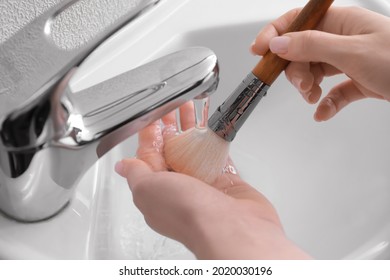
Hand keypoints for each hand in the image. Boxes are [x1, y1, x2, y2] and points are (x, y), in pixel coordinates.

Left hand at [115, 103, 309, 258]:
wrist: (232, 228)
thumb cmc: (189, 214)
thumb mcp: (148, 190)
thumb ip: (137, 174)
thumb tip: (123, 167)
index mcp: (156, 191)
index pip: (149, 156)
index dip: (150, 133)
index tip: (153, 114)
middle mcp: (179, 188)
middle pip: (172, 149)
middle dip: (171, 125)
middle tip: (173, 105)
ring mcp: (203, 184)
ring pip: (194, 149)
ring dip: (192, 127)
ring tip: (191, 107)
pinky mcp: (225, 181)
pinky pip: (217, 153)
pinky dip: (214, 138)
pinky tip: (212, 125)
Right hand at [251, 6, 389, 120]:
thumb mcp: (352, 51)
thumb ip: (312, 46)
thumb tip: (278, 42)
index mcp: (339, 22)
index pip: (297, 21)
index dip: (275, 33)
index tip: (258, 50)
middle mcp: (341, 38)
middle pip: (301, 50)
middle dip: (296, 70)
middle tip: (302, 85)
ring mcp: (348, 60)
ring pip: (314, 71)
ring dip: (308, 87)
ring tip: (313, 97)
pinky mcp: (356, 81)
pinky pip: (332, 91)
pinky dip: (326, 102)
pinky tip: (323, 111)